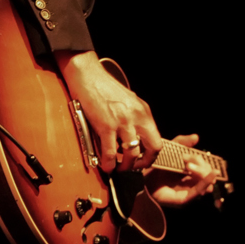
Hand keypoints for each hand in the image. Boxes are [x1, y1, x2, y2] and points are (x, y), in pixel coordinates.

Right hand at [54, 51, 161, 172]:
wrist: (88, 76)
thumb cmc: (104, 87)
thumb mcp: (128, 102)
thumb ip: (134, 118)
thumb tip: (133, 138)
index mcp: (144, 112)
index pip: (156, 139)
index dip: (151, 155)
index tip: (142, 161)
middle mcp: (137, 117)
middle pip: (152, 148)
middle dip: (143, 163)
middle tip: (134, 167)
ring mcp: (123, 122)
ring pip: (132, 153)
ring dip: (125, 165)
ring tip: (118, 168)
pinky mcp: (106, 126)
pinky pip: (110, 152)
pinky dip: (109, 164)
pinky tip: (106, 166)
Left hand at [146, 134, 215, 207]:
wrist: (141, 180)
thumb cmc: (155, 167)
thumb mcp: (169, 151)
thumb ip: (181, 142)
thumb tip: (196, 137)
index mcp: (191, 171)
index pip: (204, 165)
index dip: (199, 160)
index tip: (185, 156)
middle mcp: (192, 181)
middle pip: (207, 173)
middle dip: (200, 165)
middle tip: (186, 162)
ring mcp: (189, 191)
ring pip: (206, 181)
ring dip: (201, 172)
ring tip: (189, 167)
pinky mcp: (184, 199)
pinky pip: (198, 191)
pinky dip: (205, 183)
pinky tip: (210, 177)